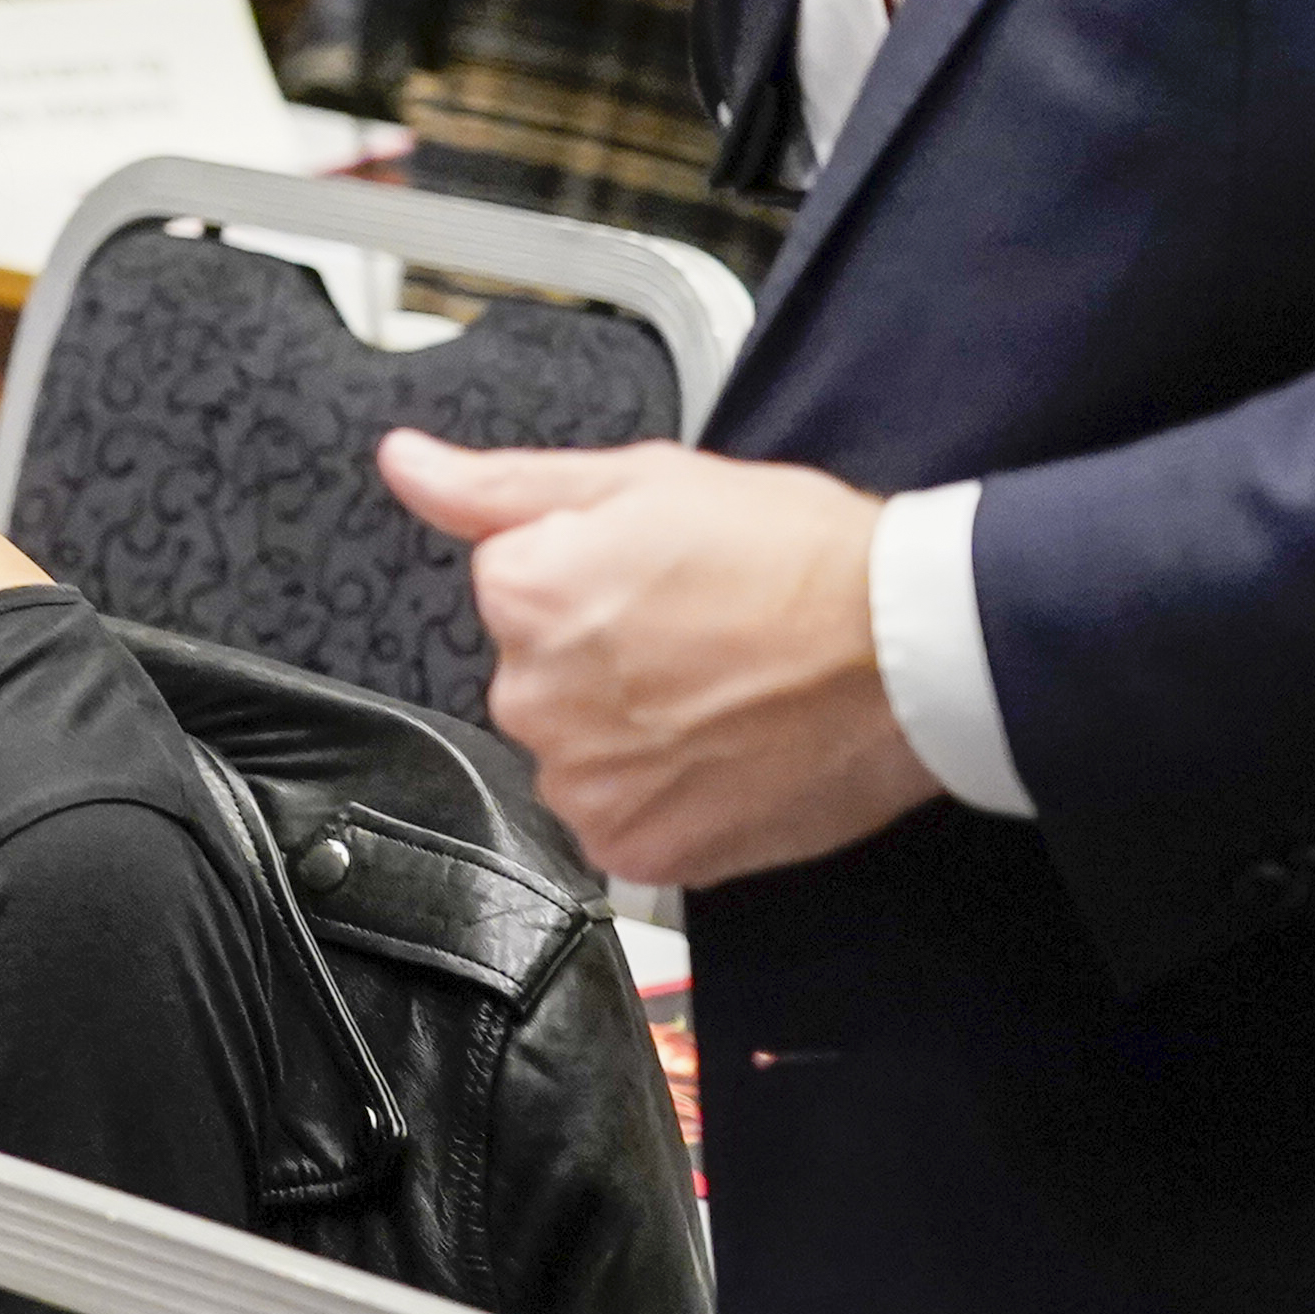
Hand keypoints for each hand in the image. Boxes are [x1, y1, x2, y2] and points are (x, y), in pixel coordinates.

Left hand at [376, 433, 942, 887]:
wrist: (912, 650)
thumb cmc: (796, 555)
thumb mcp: (641, 479)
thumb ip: (498, 485)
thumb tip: (402, 462)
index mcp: (521, 595)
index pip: (514, 589)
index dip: (595, 579)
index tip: (662, 578)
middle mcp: (532, 698)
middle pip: (540, 677)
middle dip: (604, 660)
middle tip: (704, 637)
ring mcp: (585, 784)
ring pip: (580, 753)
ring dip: (632, 733)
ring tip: (725, 695)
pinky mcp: (640, 851)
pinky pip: (624, 822)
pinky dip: (667, 797)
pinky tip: (727, 754)